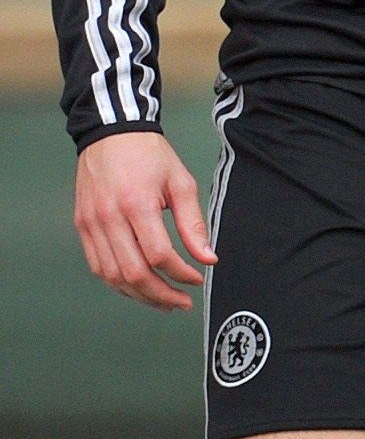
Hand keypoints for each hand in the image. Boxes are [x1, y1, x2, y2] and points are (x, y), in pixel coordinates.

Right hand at [75, 129, 213, 309]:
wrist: (111, 136)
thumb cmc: (150, 157)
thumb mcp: (181, 183)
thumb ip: (193, 223)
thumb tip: (209, 257)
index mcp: (136, 205)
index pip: (159, 255)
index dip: (181, 274)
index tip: (198, 278)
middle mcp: (108, 219)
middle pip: (133, 273)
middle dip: (161, 294)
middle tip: (183, 302)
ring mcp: (91, 225)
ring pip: (112, 276)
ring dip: (139, 295)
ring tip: (164, 301)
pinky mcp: (82, 227)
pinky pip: (98, 266)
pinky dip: (119, 282)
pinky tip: (139, 286)